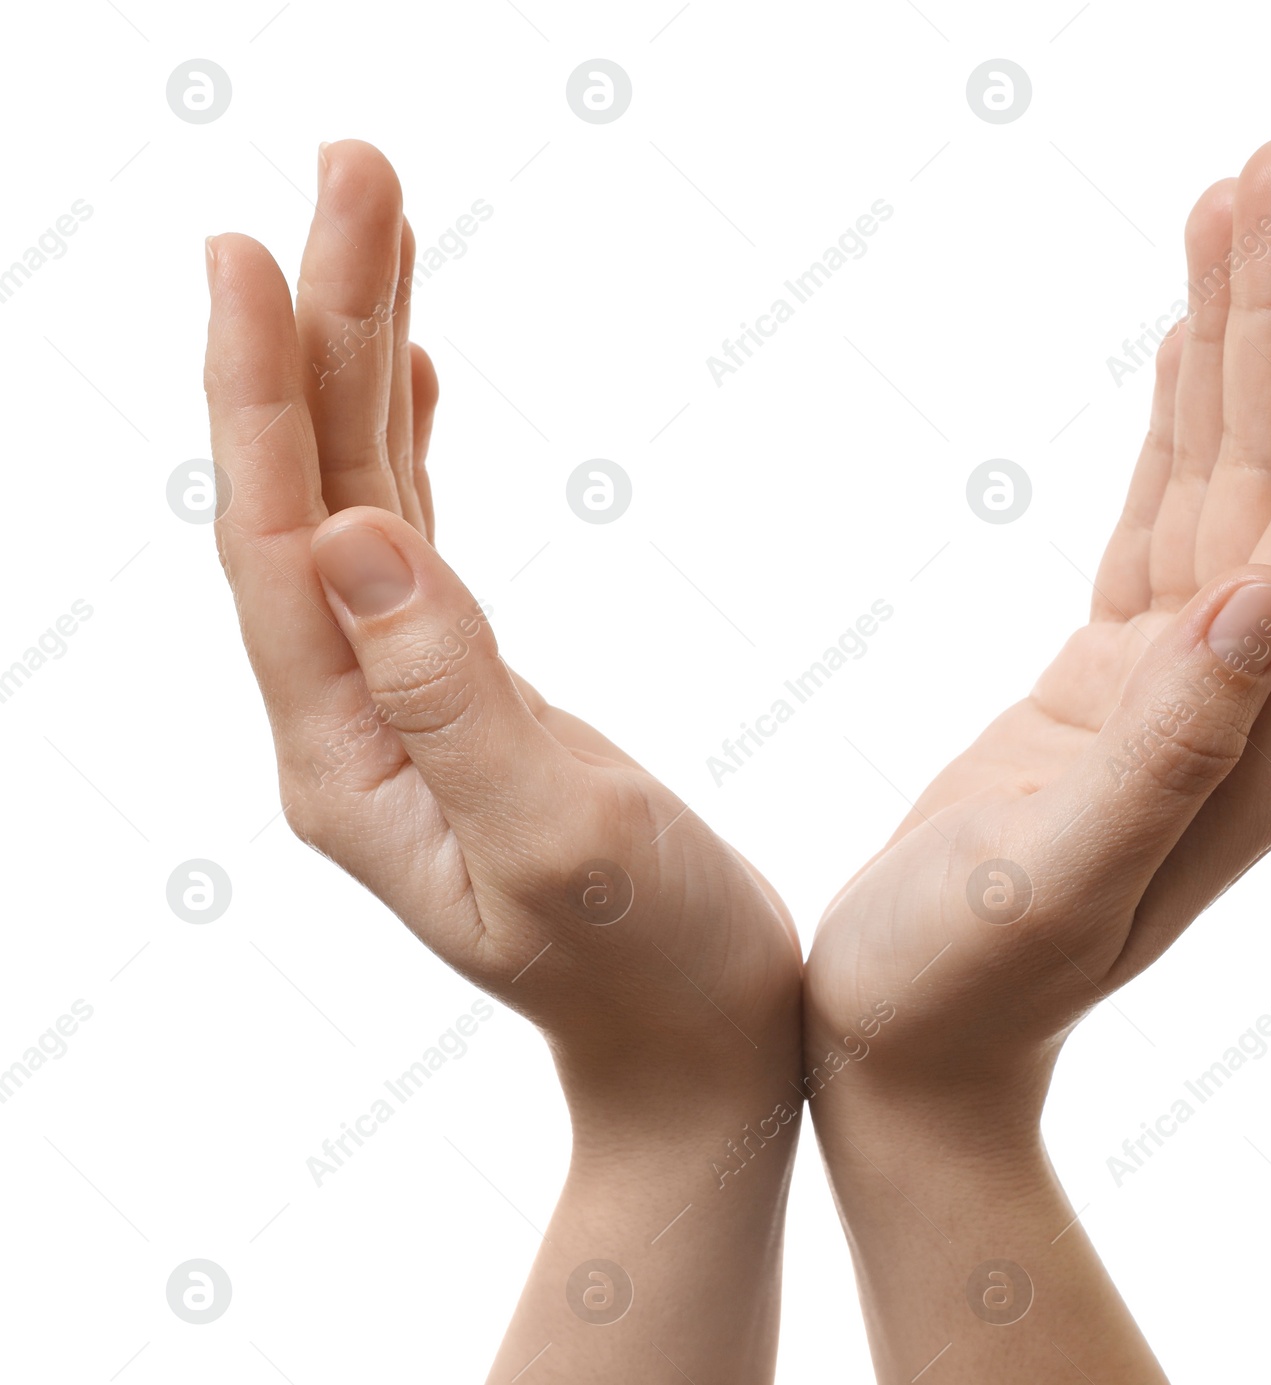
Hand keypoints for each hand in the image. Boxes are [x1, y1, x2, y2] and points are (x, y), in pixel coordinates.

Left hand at [204, 140, 801, 1383]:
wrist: (697, 1045)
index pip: (276, 545)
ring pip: (357, 499)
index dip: (263, 394)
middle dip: (318, 328)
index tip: (256, 245)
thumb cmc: (653, 966)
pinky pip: (409, 541)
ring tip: (376, 218)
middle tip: (350, 170)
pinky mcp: (464, 696)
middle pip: (310, 491)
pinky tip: (407, 368)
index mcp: (349, 759)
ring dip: (359, 359)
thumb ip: (455, 695)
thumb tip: (353, 534)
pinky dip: (400, 439)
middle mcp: (350, 724)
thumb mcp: (560, 839)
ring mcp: (400, 708)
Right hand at [803, 135, 1270, 1381]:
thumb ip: (1170, 749)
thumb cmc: (957, 985)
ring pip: (1218, 483)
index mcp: (1244, 745)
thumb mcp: (1056, 879)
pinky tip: (1180, 356)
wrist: (907, 1049)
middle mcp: (1235, 703)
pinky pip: (1159, 523)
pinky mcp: (1108, 680)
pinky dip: (1175, 426)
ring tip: (1233, 211)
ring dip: (1232, 349)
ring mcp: (1176, 687)